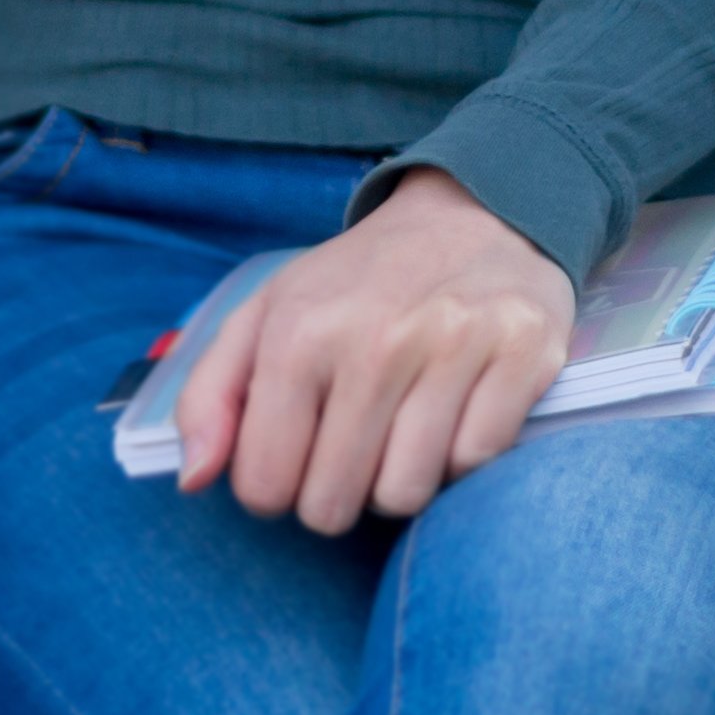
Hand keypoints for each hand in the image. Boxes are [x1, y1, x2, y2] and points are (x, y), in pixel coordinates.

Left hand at [163, 180, 576, 534]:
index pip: (263, 486)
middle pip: (333, 504)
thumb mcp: (266, 313)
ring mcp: (453, 347)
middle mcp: (374, 339)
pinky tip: (455, 414)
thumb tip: (193, 479)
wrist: (474, 211)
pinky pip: (476, 462)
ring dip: (400, 480)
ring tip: (402, 432)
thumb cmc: (360, 280)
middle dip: (336, 493)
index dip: (276, 488)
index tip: (297, 455)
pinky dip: (462, 456)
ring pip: (405, 494)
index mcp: (298, 332)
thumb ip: (210, 395)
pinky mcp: (521, 354)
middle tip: (352, 448)